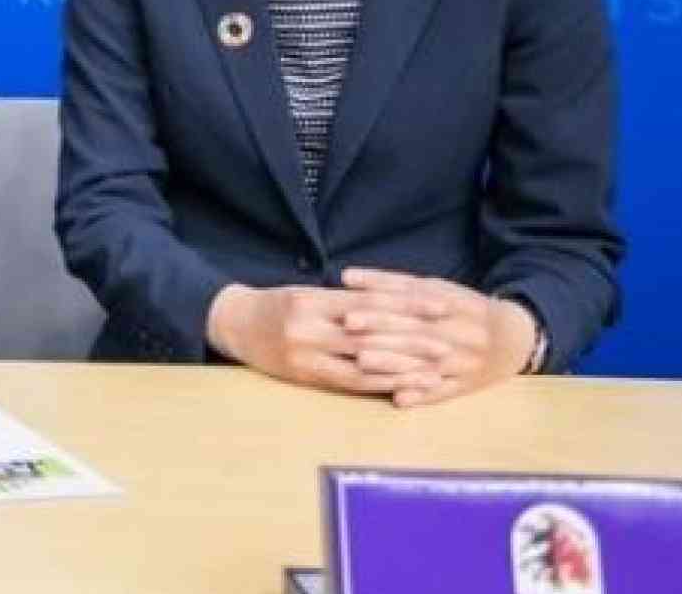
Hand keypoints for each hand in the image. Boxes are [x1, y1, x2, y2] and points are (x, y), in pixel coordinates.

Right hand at [205, 282, 433, 397]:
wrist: (234, 325)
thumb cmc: (276, 305)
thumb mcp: (306, 293)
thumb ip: (344, 299)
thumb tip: (392, 302)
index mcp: (311, 300)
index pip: (368, 301)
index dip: (406, 305)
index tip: (439, 307)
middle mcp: (308, 327)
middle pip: (370, 334)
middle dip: (412, 341)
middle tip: (447, 346)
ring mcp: (305, 354)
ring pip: (362, 362)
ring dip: (402, 369)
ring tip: (435, 372)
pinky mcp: (304, 375)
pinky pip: (349, 383)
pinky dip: (380, 385)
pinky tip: (403, 388)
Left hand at [338, 268, 538, 407]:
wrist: (514, 338)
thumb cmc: (462, 308)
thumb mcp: (436, 288)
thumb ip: (393, 284)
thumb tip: (346, 278)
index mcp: (449, 303)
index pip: (409, 301)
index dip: (380, 303)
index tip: (349, 307)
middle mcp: (456, 331)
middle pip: (414, 329)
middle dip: (380, 329)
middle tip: (348, 328)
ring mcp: (462, 360)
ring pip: (425, 362)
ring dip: (393, 362)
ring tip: (362, 362)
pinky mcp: (466, 384)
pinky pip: (444, 392)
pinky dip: (422, 396)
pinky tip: (399, 400)